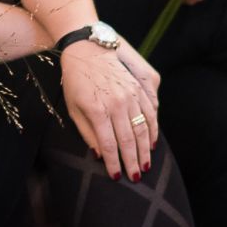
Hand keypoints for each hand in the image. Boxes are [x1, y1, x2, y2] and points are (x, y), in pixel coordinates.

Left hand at [59, 41, 156, 181]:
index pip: (109, 144)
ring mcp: (131, 95)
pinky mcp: (140, 89)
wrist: (88, 49)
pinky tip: (151, 143)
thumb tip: (99, 154)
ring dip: (145, 150)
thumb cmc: (76, 80)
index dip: (114, 163)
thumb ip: (87, 132)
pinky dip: (153, 131)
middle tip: (135, 177)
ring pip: (143, 129)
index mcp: (97, 110)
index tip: (117, 176)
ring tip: (145, 165)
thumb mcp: (73, 107)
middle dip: (132, 162)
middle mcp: (117, 104)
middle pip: (129, 140)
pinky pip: (151, 114)